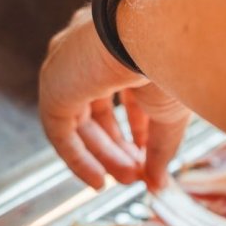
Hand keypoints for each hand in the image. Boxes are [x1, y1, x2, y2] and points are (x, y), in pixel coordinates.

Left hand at [39, 7, 190, 190]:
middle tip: (136, 174)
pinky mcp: (54, 86)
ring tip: (125, 179)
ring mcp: (68, 67)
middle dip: (118, 147)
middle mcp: (91, 54)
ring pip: (80, 122)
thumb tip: (158, 184)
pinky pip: (59, 131)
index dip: (137, 130)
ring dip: (103, 155)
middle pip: (99, 111)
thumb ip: (160, 151)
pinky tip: (97, 180)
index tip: (147, 158)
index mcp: (122, 48)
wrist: (155, 41)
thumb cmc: (171, 64)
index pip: (125, 95)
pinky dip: (77, 159)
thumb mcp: (170, 115)